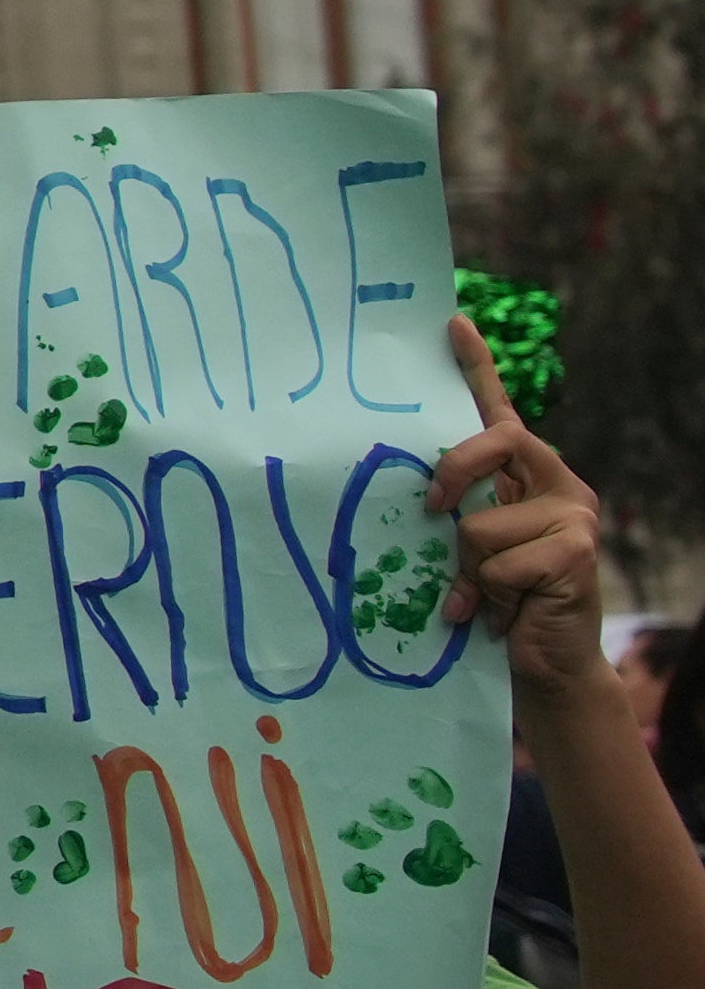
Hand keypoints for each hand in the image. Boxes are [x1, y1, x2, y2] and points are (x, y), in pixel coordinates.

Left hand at [434, 318, 611, 700]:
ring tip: (490, 593)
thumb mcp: (469, 548)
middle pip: (495, 443)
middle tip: (433, 510)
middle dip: (454, 474)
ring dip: (470, 570)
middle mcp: (557, 483)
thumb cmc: (498, 600)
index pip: (499, 413)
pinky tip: (505, 612)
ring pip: (478, 524)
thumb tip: (412, 497)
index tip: (452, 325)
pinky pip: (497, 562)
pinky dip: (488, 594)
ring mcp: (572, 514)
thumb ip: (455, 513)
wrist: (547, 663)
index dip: (477, 368)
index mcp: (525, 476)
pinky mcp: (575, 550)